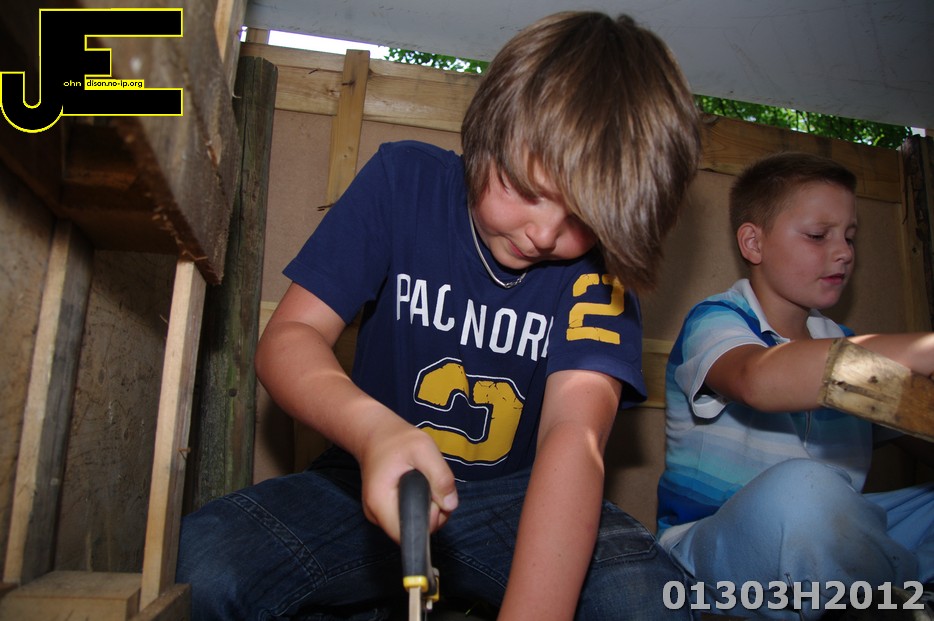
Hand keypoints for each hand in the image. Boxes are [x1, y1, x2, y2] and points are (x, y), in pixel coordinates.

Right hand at [357, 421, 457, 542]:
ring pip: (413, 524)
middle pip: (413, 530)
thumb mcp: (424, 449)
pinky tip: (421, 487)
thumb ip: (440, 476)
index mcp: (380, 502)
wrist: (376, 435)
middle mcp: (375, 514)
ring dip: (429, 508)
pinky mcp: (386, 511)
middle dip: (432, 512)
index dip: (429, 520)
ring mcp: (379, 515)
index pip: (408, 533)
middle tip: (434, 485)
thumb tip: (450, 505)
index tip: (434, 496)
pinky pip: (409, 516)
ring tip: (427, 482)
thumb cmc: (398, 440)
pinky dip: (421, 505)